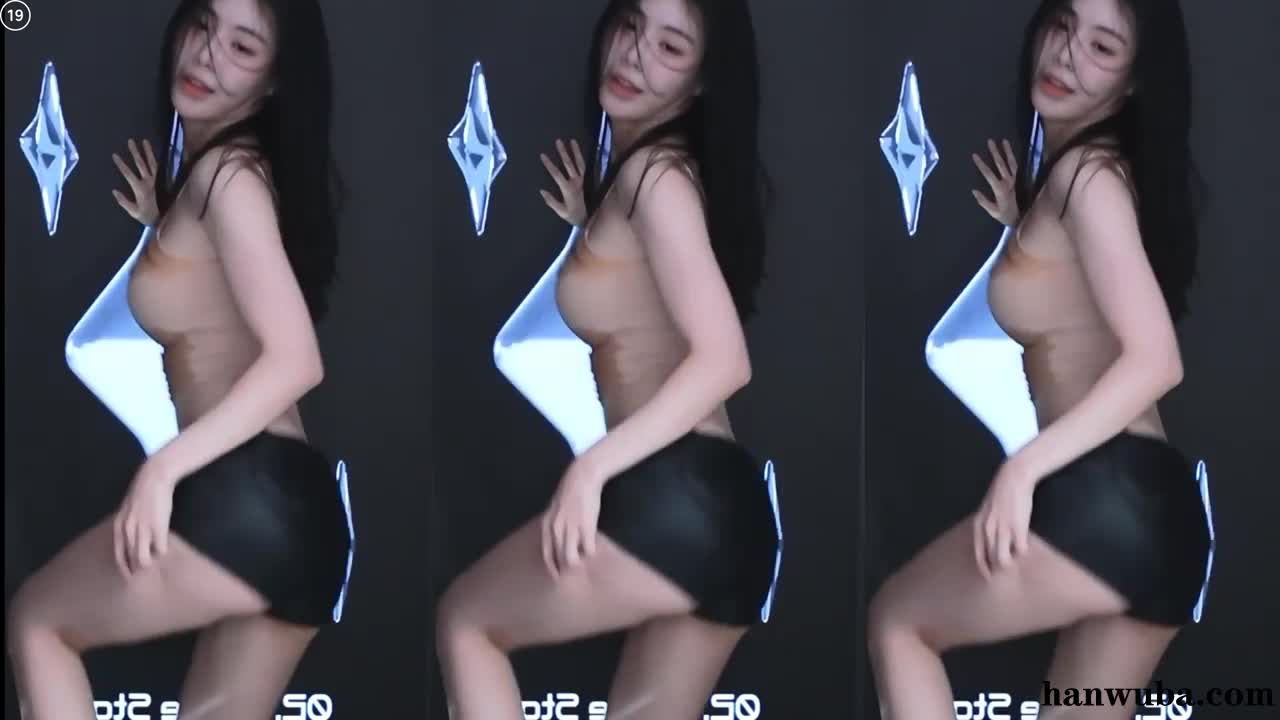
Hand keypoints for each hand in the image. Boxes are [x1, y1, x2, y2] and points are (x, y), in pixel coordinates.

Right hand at [112, 138, 159, 225]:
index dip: (122, 165)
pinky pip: (156, 167)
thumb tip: (114, 191)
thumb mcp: (132, 211)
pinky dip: (153, 158)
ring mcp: (153, 180)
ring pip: (151, 163)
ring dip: (147, 152)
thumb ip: (123, 201)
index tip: (115, 155)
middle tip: (130, 141)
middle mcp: (148, 182)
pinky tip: (150, 150)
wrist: (157, 217)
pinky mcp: (156, 180)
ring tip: (144, 141)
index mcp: (140, 189)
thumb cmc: (143, 214)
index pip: (129, 174)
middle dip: (135, 152)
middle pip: (141, 164)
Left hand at [113, 457, 176, 577]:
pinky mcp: (158, 528)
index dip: (124, 568)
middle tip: (145, 572)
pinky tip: (165, 545)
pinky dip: (162, 551)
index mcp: (119, 526)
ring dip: (151, 561)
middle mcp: (128, 531)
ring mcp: (143, 530)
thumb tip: (130, 539)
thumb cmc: (143, 493)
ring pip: (144, 559)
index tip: (129, 577)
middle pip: (132, 560)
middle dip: (138, 568)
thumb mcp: (127, 510)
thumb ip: (127, 524)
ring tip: (156, 558)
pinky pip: (160, 550)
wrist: (154, 478)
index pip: (119, 555)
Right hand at [539, 138, 586, 226]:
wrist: (586, 217)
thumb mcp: (560, 211)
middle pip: (568, 164)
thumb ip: (551, 201)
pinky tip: (577, 150)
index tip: (543, 155)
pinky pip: (582, 166)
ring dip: (575, 151)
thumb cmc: (571, 215)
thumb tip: (542, 191)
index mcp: (568, 189)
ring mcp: (580, 180)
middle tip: (558, 141)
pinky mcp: (583, 180)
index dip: (549, 164)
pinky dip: (580, 157)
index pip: (557, 174)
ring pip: (578, 163)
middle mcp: (575, 182)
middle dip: (563, 152)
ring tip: (572, 140)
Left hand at [541, 457, 604, 577]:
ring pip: (572, 559)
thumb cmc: (570, 492)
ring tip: (586, 556)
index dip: (552, 568)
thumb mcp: (555, 508)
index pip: (546, 554)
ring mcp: (571, 529)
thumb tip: (556, 539)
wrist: (582, 477)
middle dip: (567, 567)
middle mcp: (556, 529)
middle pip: (560, 559)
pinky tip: (594, 545)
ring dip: (580, 561)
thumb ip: (554, 524)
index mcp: (547, 525)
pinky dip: (592, 551)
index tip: (557, 577)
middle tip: (576, 568)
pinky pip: (589, 550)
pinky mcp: (586, 527)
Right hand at [972, 138, 1019, 226]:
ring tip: (1003, 141)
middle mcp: (1007, 182)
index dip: (981, 164)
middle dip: (994, 152)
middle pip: (1000, 164)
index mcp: (1000, 189)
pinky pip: (1014, 166)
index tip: (975, 156)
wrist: (1017, 217)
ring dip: (1007, 151)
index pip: (989, 174)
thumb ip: (983, 201)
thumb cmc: (1002, 214)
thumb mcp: (992, 211)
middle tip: (990, 141)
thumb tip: (974, 191)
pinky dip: (1012, 157)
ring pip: (1010, 163)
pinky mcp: (1015, 180)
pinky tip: (1008, 150)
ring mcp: (1013, 180)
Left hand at [973, 456, 1036, 578]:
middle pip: (991, 560)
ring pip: (1004, 560)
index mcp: (979, 525)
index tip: (988, 577)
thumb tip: (989, 540)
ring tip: (1017, 556)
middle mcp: (988, 530)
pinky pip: (1020, 550)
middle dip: (998, 568)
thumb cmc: (1002, 494)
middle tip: (1006, 569)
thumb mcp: (986, 509)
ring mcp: (1003, 530)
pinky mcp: (1018, 528)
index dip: (983, 568)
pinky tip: (1026, 545)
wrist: (1013, 478)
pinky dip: (1023, 551)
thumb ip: (986, 524)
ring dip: (1011, 562)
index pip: (978, 554)